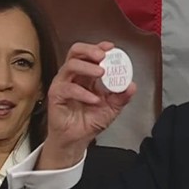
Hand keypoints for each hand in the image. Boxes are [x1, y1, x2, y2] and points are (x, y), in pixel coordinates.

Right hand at [38, 41, 136, 169]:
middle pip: (75, 52)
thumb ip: (122, 97)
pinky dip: (83, 93)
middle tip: (103, 56)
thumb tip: (132, 85)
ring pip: (70, 66)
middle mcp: (73, 76)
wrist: (76, 140)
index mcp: (86, 75)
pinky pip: (68, 88)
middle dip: (90, 50)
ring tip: (102, 73)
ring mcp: (63, 84)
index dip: (100, 48)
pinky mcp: (56, 96)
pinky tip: (94, 100)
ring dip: (87, 67)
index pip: (90, 54)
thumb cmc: (89, 121)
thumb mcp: (112, 108)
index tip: (111, 48)